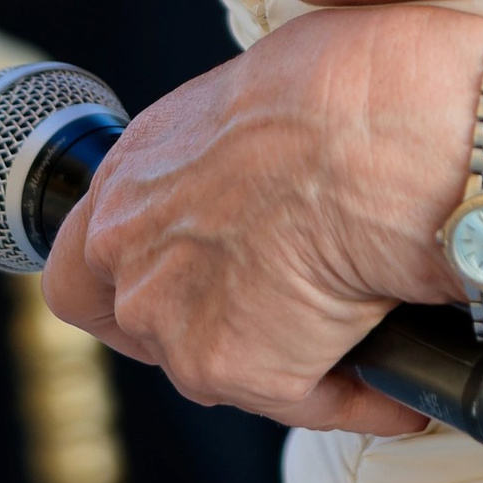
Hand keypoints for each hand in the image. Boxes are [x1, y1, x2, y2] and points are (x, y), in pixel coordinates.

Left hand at [40, 2, 482, 431]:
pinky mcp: (237, 371)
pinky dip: (355, 394)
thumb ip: (233, 151)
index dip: (126, 281)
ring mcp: (176, 321)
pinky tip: (400, 384)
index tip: (178, 279)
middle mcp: (132, 253)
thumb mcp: (257, 93)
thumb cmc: (342, 84)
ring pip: (223, 366)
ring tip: (362, 333)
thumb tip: (278, 168)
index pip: (83, 261)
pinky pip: (305, 398)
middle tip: (278, 313)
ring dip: (286, 357)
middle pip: (142, 325)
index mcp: (132, 174)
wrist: (380, 134)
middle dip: (206, 325)